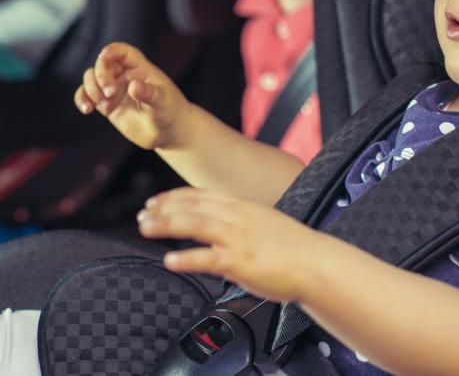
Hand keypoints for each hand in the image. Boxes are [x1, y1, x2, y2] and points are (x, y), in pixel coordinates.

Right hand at [75, 42, 191, 149]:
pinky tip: (86, 109)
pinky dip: (82, 100)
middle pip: (103, 64)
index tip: (103, 57)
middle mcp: (124, 76)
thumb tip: (133, 86)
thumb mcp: (163, 101)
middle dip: (101, 76)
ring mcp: (113, 90)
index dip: (112, 51)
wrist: (167, 132)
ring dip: (91, 89)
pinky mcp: (106, 104)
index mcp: (140, 68)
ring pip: (91, 79)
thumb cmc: (169, 111)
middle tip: (109, 93)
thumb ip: (148, 94)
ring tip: (102, 106)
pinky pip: (87, 97)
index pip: (123, 52)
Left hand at [137, 187, 330, 303]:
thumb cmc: (294, 248)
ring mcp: (238, 238)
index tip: (154, 201)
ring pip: (194, 224)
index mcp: (242, 206)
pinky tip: (169, 260)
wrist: (316, 263)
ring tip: (145, 228)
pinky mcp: (240, 261)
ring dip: (166, 224)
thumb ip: (240, 223)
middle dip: (163, 209)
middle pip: (192, 206)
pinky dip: (185, 258)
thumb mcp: (264, 223)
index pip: (200, 195)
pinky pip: (207, 258)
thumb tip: (220, 230)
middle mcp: (237, 217)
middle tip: (141, 215)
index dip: (173, 197)